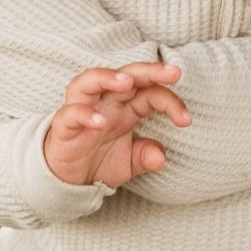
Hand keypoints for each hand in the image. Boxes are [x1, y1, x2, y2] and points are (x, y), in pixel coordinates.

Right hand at [42, 62, 189, 188]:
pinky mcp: (64, 125)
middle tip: (174, 72)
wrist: (66, 180)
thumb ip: (145, 157)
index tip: (186, 121)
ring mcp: (83, 110)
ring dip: (108, 77)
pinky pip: (71, 113)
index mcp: (126, 109)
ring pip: (91, 81)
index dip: (171, 102)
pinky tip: (99, 121)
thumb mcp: (128, 163)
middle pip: (126, 76)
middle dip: (150, 71)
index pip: (151, 93)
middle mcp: (106, 104)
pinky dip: (84, 114)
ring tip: (127, 81)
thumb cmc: (98, 161)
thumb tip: (161, 158)